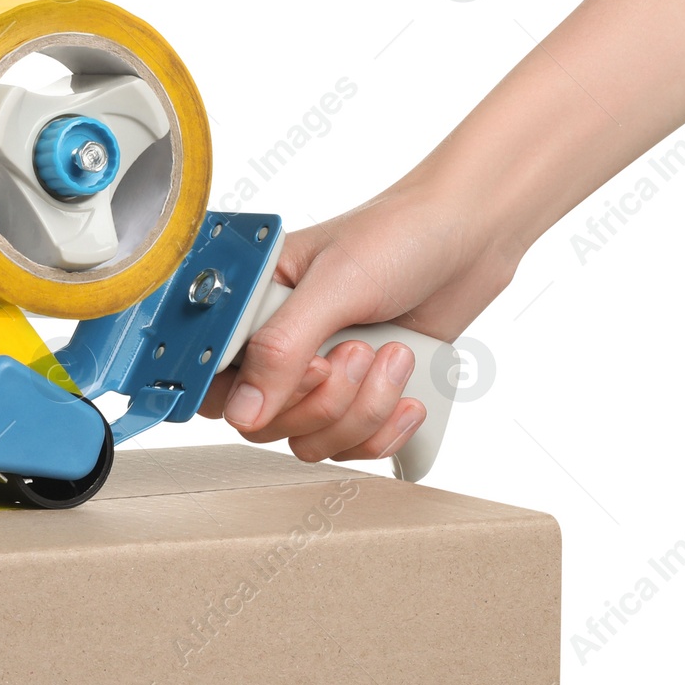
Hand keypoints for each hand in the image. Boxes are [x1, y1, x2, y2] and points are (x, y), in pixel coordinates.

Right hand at [198, 182, 518, 461]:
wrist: (470, 236)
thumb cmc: (400, 236)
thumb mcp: (336, 284)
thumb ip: (282, 348)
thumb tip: (243, 412)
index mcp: (251, 306)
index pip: (214, 381)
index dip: (257, 392)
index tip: (312, 366)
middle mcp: (276, 347)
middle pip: (263, 424)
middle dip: (325, 399)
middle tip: (360, 350)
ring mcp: (318, 378)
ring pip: (309, 441)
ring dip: (363, 410)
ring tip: (395, 355)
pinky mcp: (356, 400)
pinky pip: (351, 449)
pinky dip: (384, 429)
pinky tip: (410, 394)